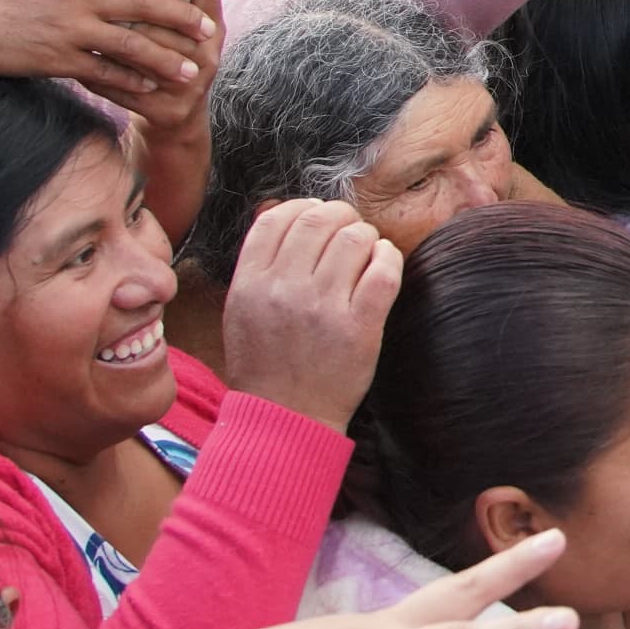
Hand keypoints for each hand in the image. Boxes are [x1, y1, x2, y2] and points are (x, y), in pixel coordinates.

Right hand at [216, 197, 403, 430]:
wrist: (285, 420)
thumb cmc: (265, 366)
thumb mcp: (241, 311)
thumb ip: (258, 263)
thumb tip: (277, 207)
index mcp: (249, 284)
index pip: (277, 218)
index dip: (302, 207)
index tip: (316, 215)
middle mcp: (284, 290)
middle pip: (318, 219)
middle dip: (340, 216)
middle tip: (348, 230)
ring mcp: (323, 308)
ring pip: (354, 238)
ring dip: (365, 237)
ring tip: (365, 253)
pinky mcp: (360, 327)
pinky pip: (384, 269)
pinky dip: (388, 257)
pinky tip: (382, 264)